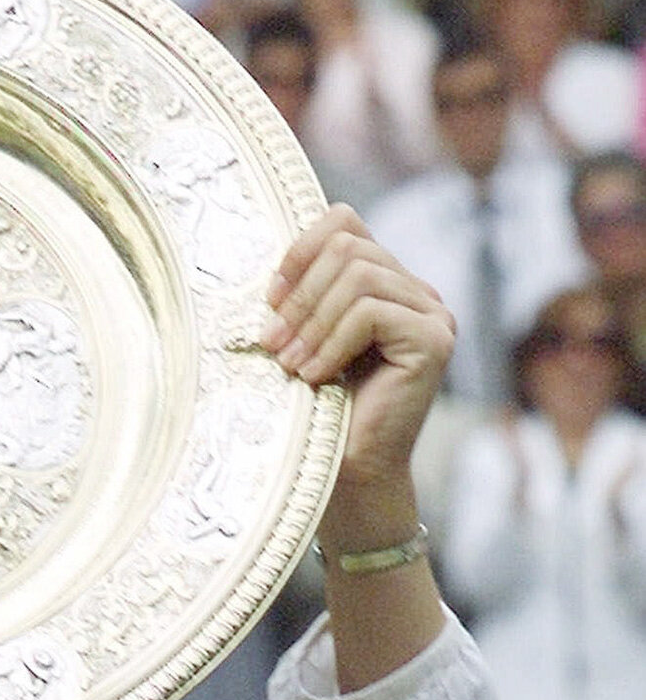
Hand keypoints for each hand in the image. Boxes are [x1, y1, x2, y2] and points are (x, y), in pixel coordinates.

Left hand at [261, 204, 452, 521]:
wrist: (346, 477)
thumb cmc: (316, 414)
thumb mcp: (300, 342)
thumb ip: (298, 298)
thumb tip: (264, 269)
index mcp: (384, 284)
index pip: (345, 222)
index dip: (299, 250)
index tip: (268, 300)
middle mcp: (415, 292)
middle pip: (349, 246)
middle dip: (300, 295)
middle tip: (272, 343)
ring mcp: (432, 314)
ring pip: (358, 276)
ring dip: (312, 321)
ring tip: (289, 364)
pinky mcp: (434, 340)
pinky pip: (370, 313)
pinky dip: (332, 343)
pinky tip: (315, 377)